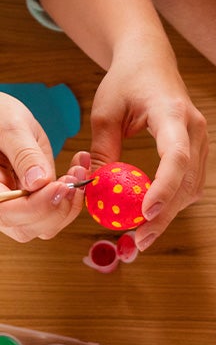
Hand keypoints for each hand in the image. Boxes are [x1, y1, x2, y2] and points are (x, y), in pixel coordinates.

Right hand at [0, 93, 90, 241]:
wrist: (1, 117)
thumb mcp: (10, 127)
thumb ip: (24, 154)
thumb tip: (38, 182)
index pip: (8, 212)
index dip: (38, 205)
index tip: (60, 185)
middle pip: (30, 227)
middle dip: (59, 206)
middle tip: (75, 176)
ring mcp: (17, 208)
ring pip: (47, 225)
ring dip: (70, 202)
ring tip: (79, 171)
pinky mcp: (34, 204)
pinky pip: (56, 212)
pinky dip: (72, 197)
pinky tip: (79, 171)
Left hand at [88, 40, 207, 250]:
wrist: (152, 61)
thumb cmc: (127, 80)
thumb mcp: (105, 111)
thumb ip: (104, 149)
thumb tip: (97, 188)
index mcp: (173, 113)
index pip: (176, 157)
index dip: (164, 188)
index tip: (146, 214)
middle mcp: (195, 130)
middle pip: (186, 182)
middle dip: (165, 215)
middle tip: (140, 240)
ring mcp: (202, 142)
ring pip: (192, 189)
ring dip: (170, 214)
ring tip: (144, 235)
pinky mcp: (199, 152)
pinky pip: (191, 184)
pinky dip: (174, 203)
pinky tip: (154, 216)